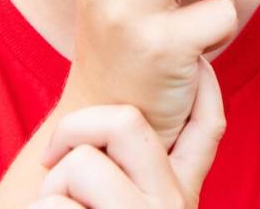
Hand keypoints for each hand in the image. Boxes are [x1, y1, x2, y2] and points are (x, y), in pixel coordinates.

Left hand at [32, 59, 224, 208]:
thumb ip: (141, 177)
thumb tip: (123, 119)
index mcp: (182, 199)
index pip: (209, 127)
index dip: (204, 85)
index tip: (196, 65)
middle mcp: (172, 208)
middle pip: (127, 122)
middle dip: (76, 129)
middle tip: (55, 160)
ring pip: (80, 165)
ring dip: (49, 194)